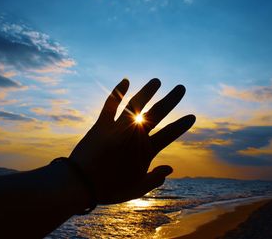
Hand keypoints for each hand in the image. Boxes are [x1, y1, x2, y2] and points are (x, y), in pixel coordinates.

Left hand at [69, 78, 194, 203]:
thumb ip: (154, 179)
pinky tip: (125, 81)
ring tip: (157, 81)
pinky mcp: (101, 125)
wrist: (80, 184)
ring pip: (136, 104)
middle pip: (156, 114)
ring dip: (147, 91)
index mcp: (145, 151)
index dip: (181, 125)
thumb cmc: (109, 189)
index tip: (192, 116)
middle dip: (170, 100)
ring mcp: (118, 128)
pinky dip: (117, 92)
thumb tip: (170, 168)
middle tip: (181, 88)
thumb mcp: (136, 190)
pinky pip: (110, 104)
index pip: (168, 135)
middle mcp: (134, 135)